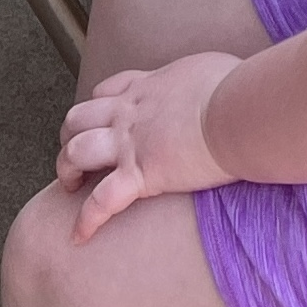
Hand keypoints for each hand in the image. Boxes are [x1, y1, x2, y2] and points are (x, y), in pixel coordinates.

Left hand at [56, 50, 241, 240]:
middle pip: (78, 118)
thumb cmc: (238, 88)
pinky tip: (79, 237)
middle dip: (70, 137)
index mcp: (148, 88)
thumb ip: (201, 81)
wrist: (239, 111)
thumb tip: (216, 86)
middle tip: (77, 156)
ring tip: (71, 186)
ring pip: (76, 152)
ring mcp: (131, 144)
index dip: (97, 108)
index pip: (106, 92)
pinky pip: (101, 201)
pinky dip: (86, 220)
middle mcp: (130, 113)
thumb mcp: (212, 70)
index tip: (101, 122)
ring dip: (67, 169)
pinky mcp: (141, 176)